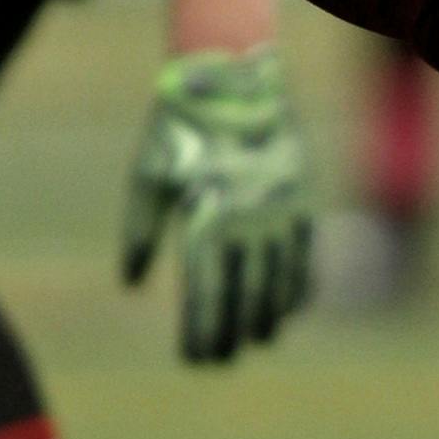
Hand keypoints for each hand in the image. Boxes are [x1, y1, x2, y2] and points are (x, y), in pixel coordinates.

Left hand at [122, 47, 314, 363]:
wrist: (234, 77)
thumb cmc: (178, 128)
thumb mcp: (147, 176)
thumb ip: (139, 233)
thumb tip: (133, 283)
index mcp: (206, 216)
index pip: (207, 293)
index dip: (203, 331)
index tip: (196, 359)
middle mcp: (249, 219)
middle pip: (246, 294)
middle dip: (234, 333)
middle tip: (222, 361)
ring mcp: (281, 208)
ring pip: (281, 278)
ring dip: (269, 315)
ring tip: (257, 340)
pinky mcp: (302, 196)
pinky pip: (305, 251)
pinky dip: (299, 282)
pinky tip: (291, 305)